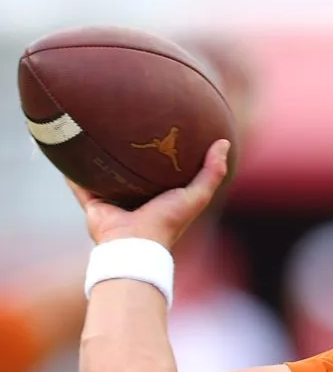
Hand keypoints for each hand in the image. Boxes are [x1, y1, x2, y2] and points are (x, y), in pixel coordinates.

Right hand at [67, 140, 230, 248]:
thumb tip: (224, 142)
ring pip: (106, 176)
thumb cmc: (169, 221)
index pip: (166, 172)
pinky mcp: (94, 205)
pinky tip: (68, 153)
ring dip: (101, 160)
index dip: (168, 154)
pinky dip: (73, 172)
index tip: (168, 131)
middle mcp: (138, 199)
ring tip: (96, 134)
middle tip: (129, 127)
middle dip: (132, 154)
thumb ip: (212, 172)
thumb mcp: (197, 195)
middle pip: (134, 172)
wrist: (135, 244)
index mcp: (162, 198)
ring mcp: (115, 202)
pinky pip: (80, 185)